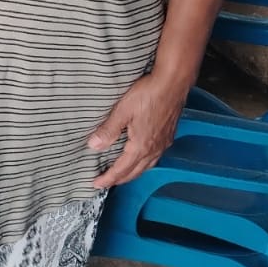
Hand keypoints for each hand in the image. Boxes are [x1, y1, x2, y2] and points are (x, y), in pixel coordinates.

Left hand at [88, 70, 188, 188]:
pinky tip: (141, 158)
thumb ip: (108, 130)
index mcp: (141, 145)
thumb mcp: (123, 110)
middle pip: (135, 172)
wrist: (173, 82)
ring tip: (122, 174)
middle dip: (120, 180)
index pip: (121, 169)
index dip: (108, 178)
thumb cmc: (149, 93)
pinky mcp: (168, 135)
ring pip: (147, 166)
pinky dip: (144, 164)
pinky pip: (155, 157)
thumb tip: (93, 146)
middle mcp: (154, 149)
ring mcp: (163, 143)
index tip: (97, 184)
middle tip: (106, 182)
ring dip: (133, 173)